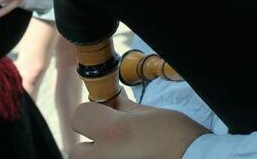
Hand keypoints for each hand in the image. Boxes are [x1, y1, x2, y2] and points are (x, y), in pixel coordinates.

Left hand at [71, 95, 210, 158]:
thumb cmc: (179, 139)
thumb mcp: (154, 114)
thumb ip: (127, 109)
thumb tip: (113, 103)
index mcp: (113, 132)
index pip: (79, 116)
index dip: (92, 112)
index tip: (104, 114)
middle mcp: (102, 157)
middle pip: (77, 150)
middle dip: (92, 144)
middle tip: (116, 141)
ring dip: (102, 157)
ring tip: (126, 154)